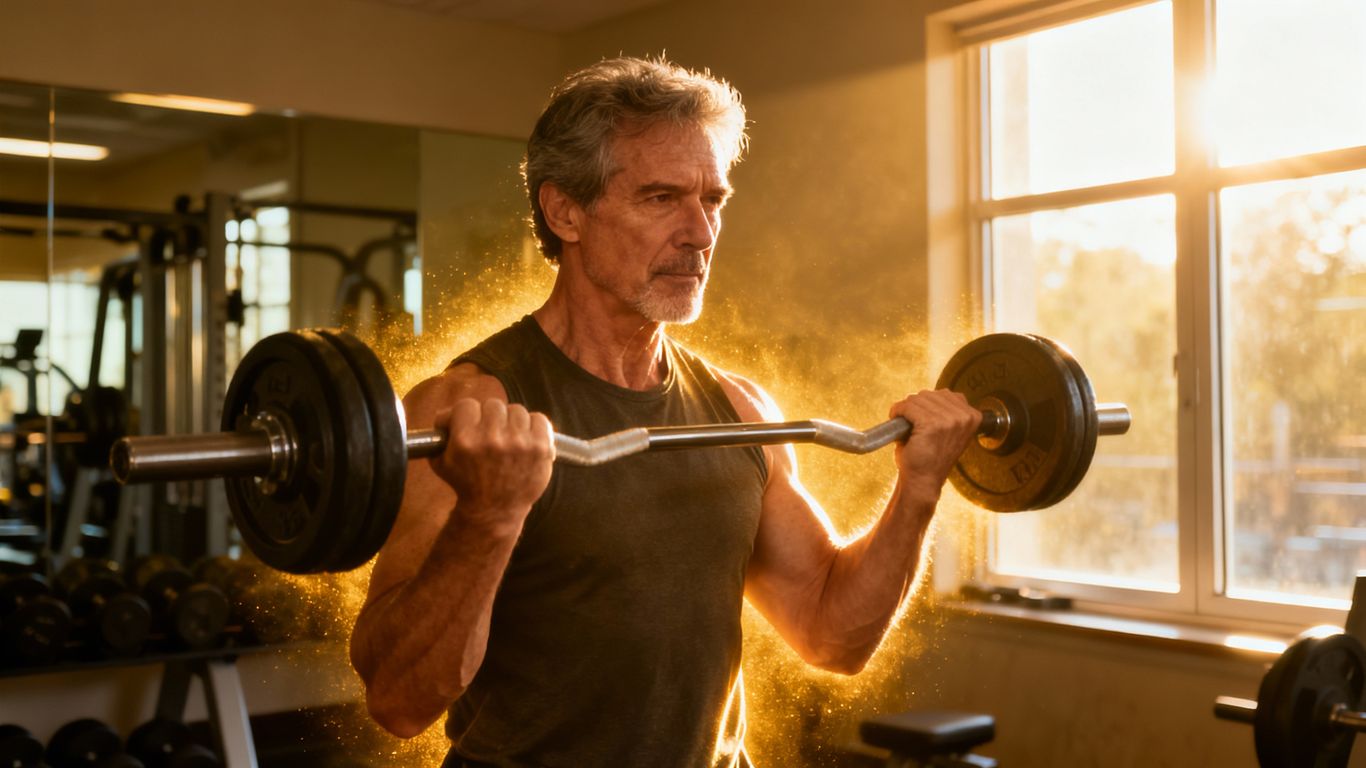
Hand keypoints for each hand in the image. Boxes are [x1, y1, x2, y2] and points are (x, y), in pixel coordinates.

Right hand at [429, 398, 553, 530]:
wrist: (495, 509)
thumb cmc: (467, 483)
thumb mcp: (441, 462)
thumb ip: (440, 434)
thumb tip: (446, 413)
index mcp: (466, 441)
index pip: (467, 405)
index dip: (466, 414)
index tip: (469, 423)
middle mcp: (493, 440)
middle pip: (493, 405)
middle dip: (490, 418)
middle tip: (489, 432)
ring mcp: (520, 443)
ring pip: (517, 410)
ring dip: (512, 422)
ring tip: (508, 437)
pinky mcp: (541, 449)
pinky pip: (539, 419)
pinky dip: (534, 426)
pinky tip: (526, 439)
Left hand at [888, 389, 981, 502]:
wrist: (922, 482)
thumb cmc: (930, 459)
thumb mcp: (948, 431)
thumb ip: (946, 413)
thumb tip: (927, 395)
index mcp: (973, 417)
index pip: (946, 395)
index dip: (929, 405)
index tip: (921, 418)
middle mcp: (964, 416)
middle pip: (930, 394)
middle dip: (915, 407)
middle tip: (909, 424)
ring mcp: (949, 420)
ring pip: (917, 399)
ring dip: (905, 410)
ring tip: (904, 426)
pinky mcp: (931, 424)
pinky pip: (908, 406)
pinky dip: (897, 412)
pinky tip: (896, 422)